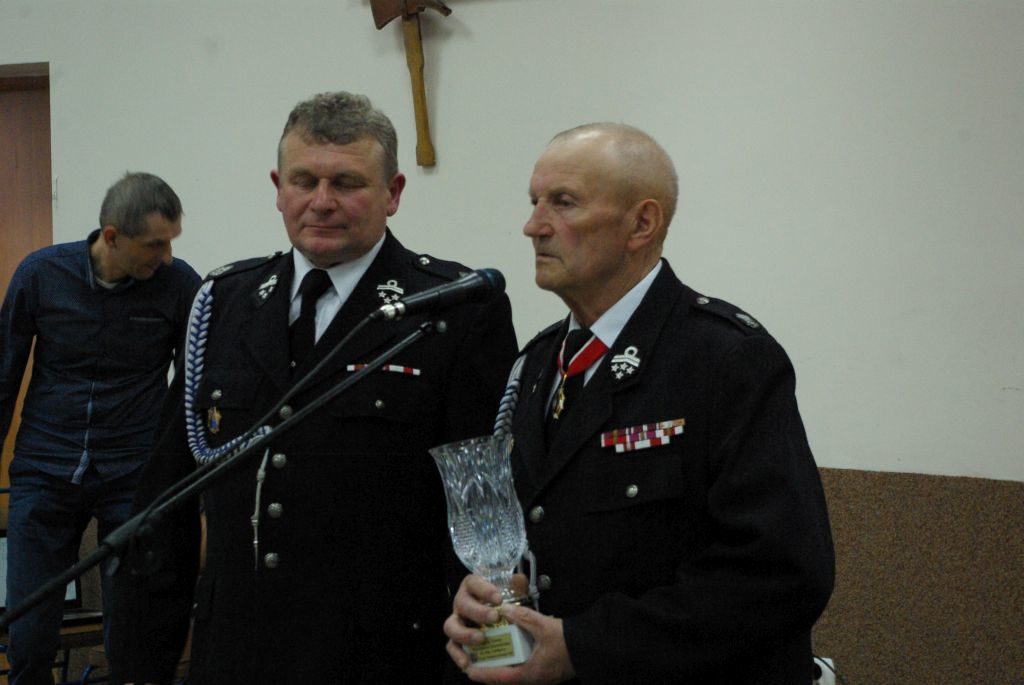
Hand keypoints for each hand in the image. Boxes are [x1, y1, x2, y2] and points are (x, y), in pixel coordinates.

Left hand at [444, 575, 574, 684]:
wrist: (592, 647)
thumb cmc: (568, 641)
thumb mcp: (544, 626)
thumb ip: (523, 617)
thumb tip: (504, 609)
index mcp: (530, 674)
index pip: (500, 678)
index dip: (483, 674)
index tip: (468, 669)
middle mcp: (532, 680)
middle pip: (504, 679)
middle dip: (488, 671)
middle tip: (475, 659)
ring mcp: (539, 677)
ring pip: (513, 676)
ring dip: (500, 667)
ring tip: (488, 654)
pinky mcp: (544, 672)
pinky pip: (522, 671)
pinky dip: (512, 663)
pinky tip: (508, 651)